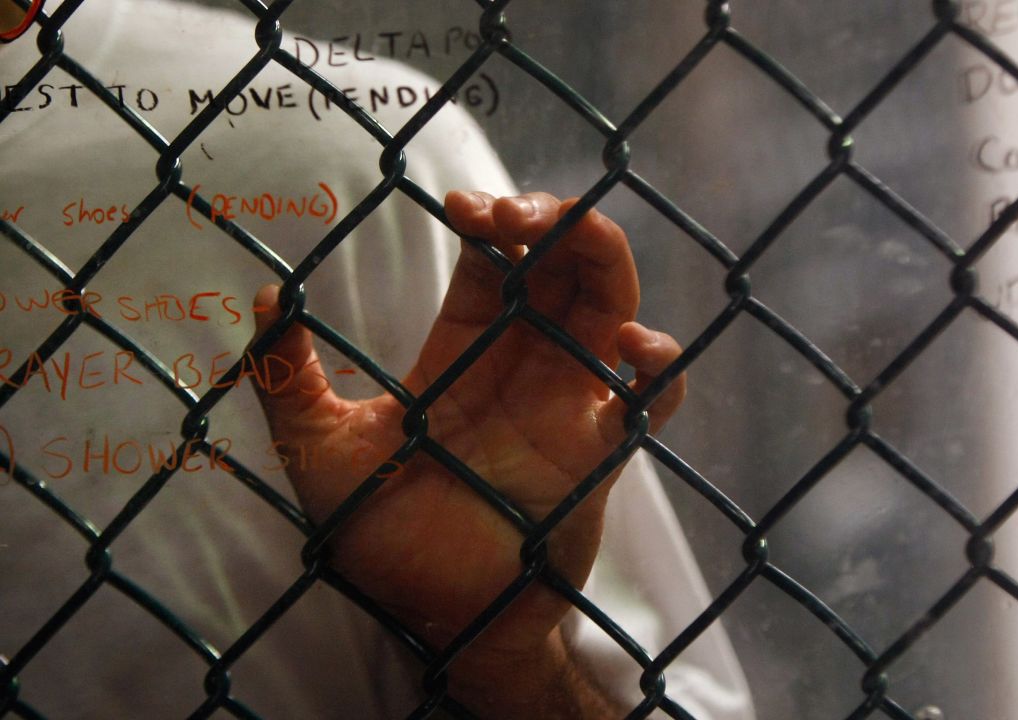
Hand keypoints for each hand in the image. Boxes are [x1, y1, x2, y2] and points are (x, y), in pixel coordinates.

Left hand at [250, 191, 685, 714]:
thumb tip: (266, 296)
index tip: (462, 208)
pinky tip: (631, 346)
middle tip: (514, 215)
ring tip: (575, 240)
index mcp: (464, 349)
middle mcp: (524, 362)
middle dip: (551, 218)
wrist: (437, 617)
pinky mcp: (604, 449)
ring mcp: (570, 401)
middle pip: (562, 263)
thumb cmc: (378, 535)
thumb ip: (289, 378)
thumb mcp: (318, 450)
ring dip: (604, 258)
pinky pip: (656, 396)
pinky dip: (662, 363)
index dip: (490, 217)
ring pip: (612, 304)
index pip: (494, 258)